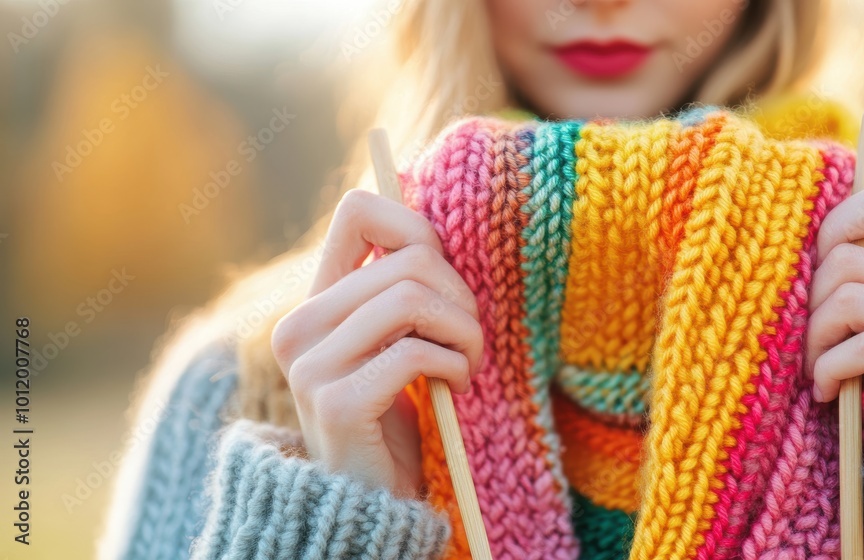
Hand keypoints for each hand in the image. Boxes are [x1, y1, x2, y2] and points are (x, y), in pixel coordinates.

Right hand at [270, 189, 482, 496]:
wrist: (372, 503)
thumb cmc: (396, 418)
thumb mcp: (395, 343)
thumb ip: (402, 291)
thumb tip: (440, 230)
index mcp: (315, 303)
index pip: (357, 212)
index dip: (416, 227)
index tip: (444, 275)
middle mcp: (299, 327)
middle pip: (408, 260)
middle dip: (461, 296)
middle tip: (469, 338)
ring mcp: (312, 365)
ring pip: (412, 298)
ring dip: (464, 332)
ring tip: (468, 362)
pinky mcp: (337, 402)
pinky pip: (415, 352)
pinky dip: (454, 365)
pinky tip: (457, 386)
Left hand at [807, 181, 863, 415]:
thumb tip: (804, 252)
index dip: (838, 222)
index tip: (815, 268)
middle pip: (849, 258)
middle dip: (809, 302)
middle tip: (807, 343)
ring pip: (851, 299)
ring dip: (815, 340)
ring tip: (816, 371)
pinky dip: (829, 369)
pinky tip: (828, 393)